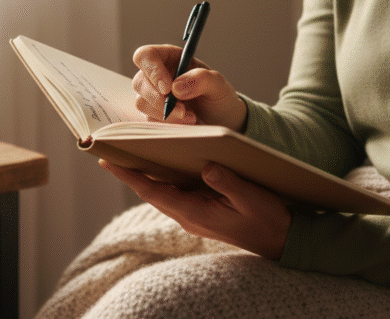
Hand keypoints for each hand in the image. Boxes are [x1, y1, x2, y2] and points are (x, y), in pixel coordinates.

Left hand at [100, 160, 290, 260]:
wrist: (281, 240)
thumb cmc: (267, 219)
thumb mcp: (252, 199)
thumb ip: (228, 184)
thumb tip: (207, 166)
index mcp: (195, 212)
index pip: (153, 192)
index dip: (129, 176)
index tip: (108, 160)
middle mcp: (188, 215)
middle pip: (150, 190)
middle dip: (129, 171)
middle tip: (108, 150)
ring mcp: (192, 213)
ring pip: (159, 191)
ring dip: (143, 173)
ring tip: (125, 151)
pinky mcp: (199, 210)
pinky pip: (172, 191)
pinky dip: (160, 176)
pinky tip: (157, 161)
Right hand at [132, 44, 246, 131]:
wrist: (221, 121)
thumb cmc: (217, 96)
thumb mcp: (218, 84)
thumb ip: (201, 79)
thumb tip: (176, 86)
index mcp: (169, 58)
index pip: (147, 55)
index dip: (152, 70)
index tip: (167, 88)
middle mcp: (156, 75)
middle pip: (140, 81)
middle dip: (160, 99)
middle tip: (183, 110)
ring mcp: (152, 96)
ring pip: (141, 103)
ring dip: (165, 114)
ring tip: (190, 117)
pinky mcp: (152, 115)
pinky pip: (148, 120)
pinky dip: (166, 124)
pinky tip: (184, 123)